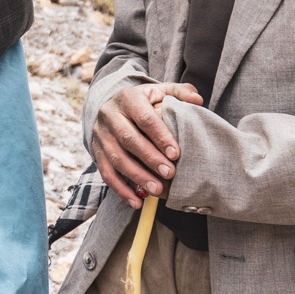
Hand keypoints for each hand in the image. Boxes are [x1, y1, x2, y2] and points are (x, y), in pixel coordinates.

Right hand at [90, 81, 203, 206]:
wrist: (111, 107)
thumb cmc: (142, 102)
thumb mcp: (159, 92)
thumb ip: (179, 92)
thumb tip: (198, 101)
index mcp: (128, 99)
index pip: (144, 117)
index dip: (160, 136)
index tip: (176, 154)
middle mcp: (110, 116)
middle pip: (128, 139)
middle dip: (150, 158)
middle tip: (169, 174)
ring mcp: (101, 135)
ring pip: (116, 158)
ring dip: (136, 176)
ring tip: (156, 190)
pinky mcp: (96, 152)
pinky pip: (106, 173)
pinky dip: (121, 189)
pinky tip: (136, 201)